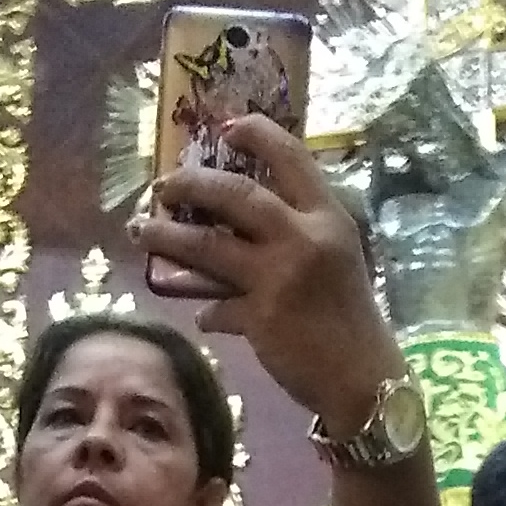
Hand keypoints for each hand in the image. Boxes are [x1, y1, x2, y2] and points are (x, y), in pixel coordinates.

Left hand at [132, 115, 401, 436]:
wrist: (364, 378)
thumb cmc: (351, 317)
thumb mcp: (337, 259)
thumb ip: (298, 234)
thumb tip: (243, 225)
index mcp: (328, 217)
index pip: (291, 156)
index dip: (255, 134)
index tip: (225, 128)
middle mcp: (304, 238)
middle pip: (235, 194)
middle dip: (191, 183)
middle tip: (163, 186)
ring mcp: (280, 277)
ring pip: (207, 245)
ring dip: (167, 237)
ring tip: (142, 232)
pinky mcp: (260, 317)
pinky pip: (216, 306)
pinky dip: (206, 310)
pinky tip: (201, 314)